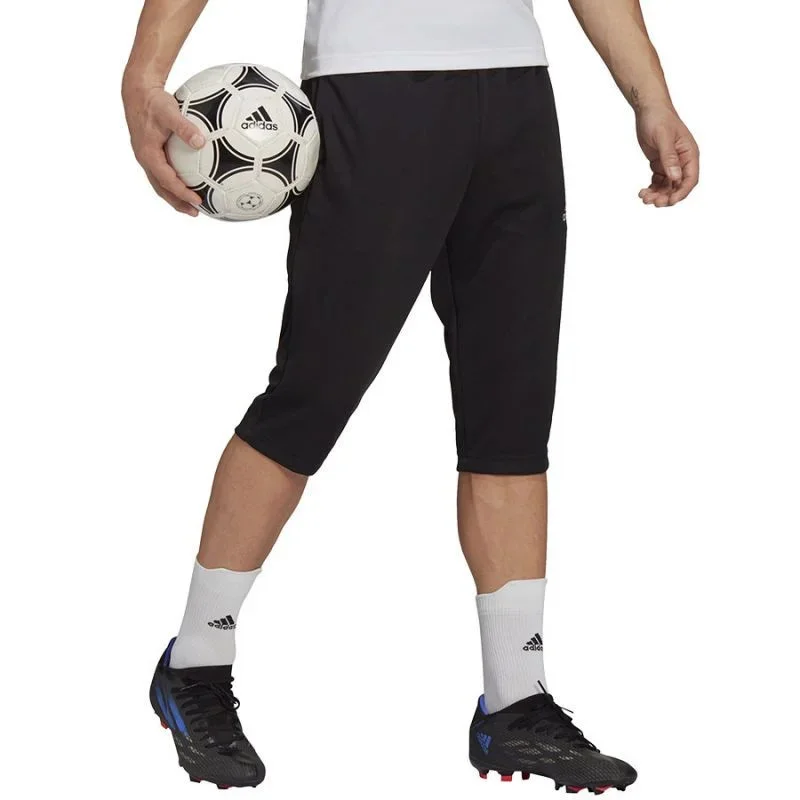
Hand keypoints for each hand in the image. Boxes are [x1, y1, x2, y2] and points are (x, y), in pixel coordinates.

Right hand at [123, 82, 205, 215]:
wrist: (137, 91)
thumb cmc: (153, 101)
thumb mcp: (169, 112)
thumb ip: (185, 128)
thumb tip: (201, 142)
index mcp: (148, 154)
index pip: (166, 180)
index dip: (181, 192)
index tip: (197, 200)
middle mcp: (145, 159)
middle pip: (162, 188)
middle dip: (178, 202)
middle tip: (195, 212)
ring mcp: (147, 157)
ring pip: (161, 183)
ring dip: (175, 196)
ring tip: (192, 206)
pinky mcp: (151, 153)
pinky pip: (163, 173)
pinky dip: (175, 182)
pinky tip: (189, 182)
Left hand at [635, 106, 698, 206]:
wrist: (648, 109)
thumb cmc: (659, 118)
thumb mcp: (663, 138)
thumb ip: (669, 158)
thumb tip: (675, 178)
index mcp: (689, 154)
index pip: (690, 179)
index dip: (682, 192)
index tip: (670, 201)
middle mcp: (682, 161)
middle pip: (678, 186)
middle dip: (667, 197)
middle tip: (652, 202)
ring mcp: (671, 163)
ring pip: (667, 186)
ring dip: (657, 194)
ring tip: (644, 197)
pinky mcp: (660, 164)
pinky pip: (658, 182)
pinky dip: (651, 189)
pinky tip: (642, 192)